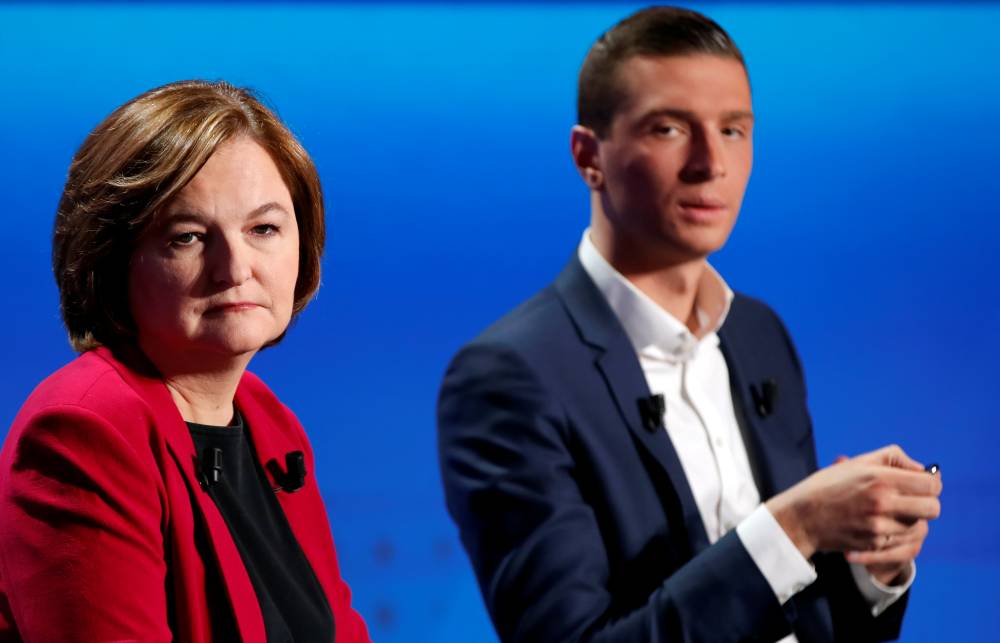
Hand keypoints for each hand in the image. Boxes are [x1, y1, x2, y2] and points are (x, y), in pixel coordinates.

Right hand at [836, 448, 940, 584]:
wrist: (802, 517)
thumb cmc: (829, 485)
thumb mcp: (859, 463)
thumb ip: (894, 458)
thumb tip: (922, 469)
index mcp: (880, 479)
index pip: (931, 485)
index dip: (931, 483)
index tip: (922, 484)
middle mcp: (883, 503)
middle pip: (933, 508)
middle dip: (927, 503)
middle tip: (913, 499)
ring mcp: (879, 527)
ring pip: (919, 525)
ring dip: (910, 519)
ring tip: (892, 511)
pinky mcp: (875, 544)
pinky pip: (902, 539)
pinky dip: (896, 532)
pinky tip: (880, 524)